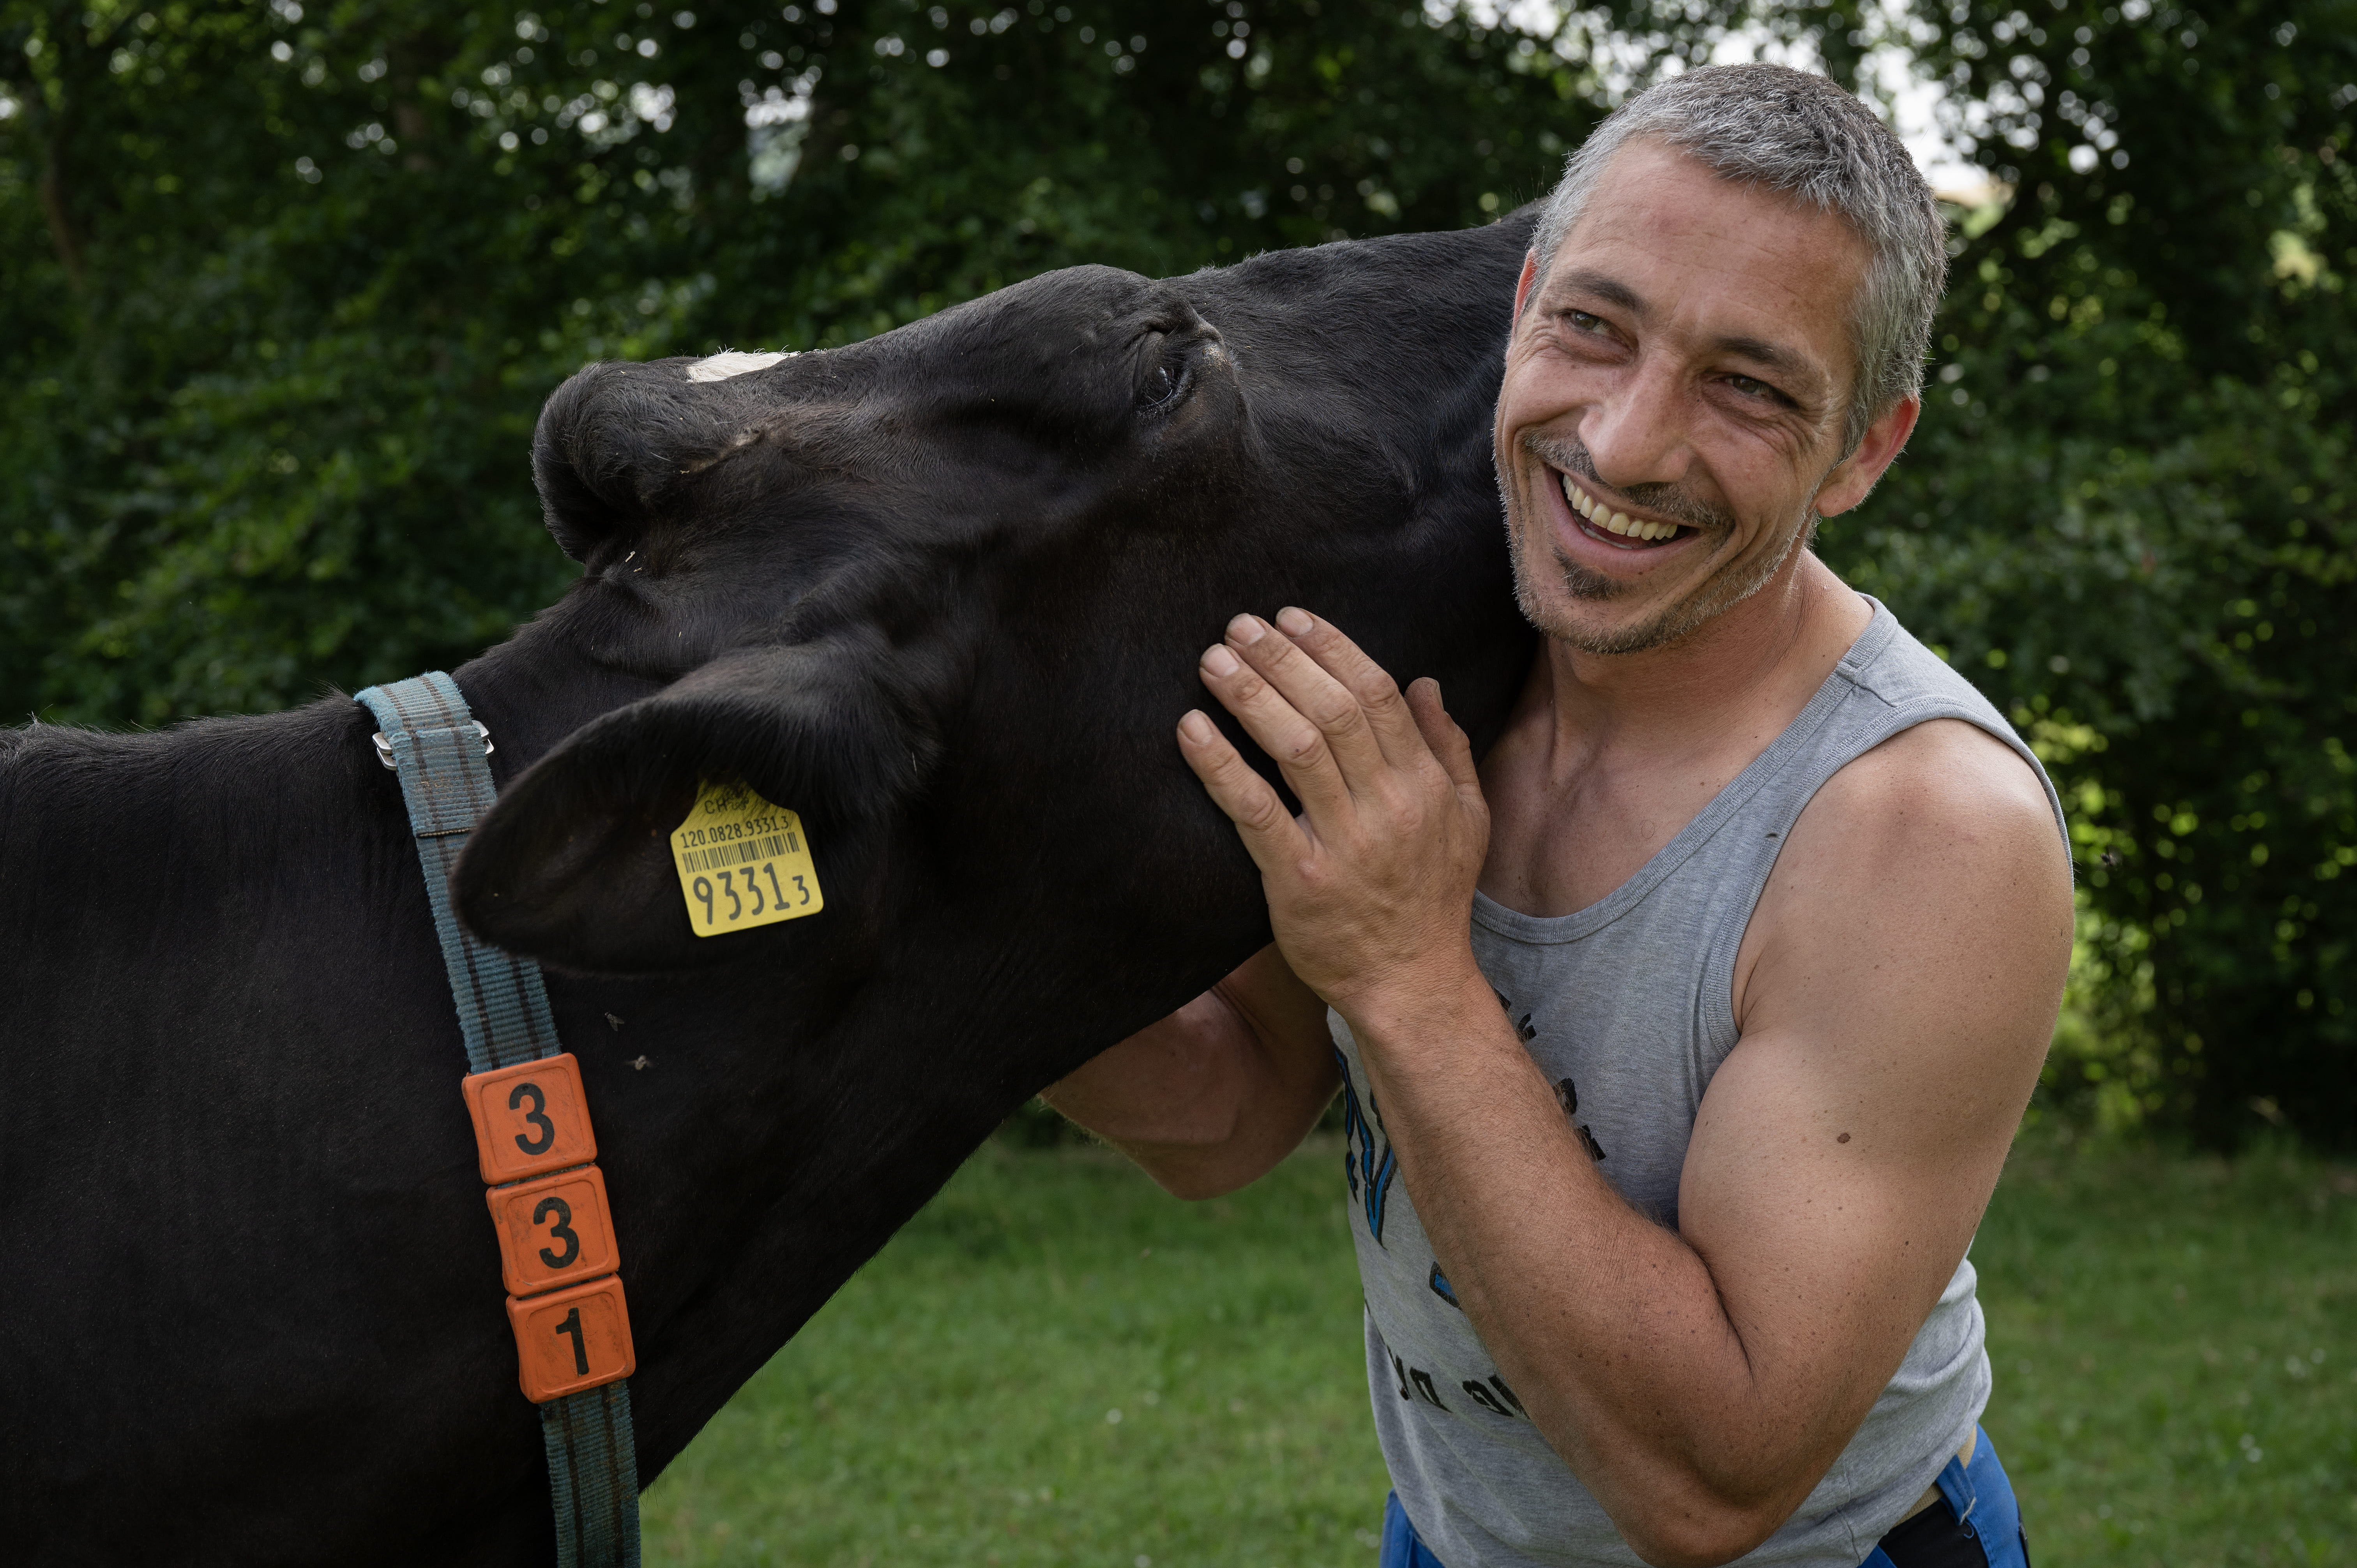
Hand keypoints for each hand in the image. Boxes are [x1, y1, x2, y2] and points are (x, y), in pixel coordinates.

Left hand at [1177, 607, 1490, 1017]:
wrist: (1412, 983)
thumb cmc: (1433, 898)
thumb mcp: (1466, 819)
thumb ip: (1448, 748)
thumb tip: (1425, 683)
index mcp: (1423, 785)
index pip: (1376, 695)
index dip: (1331, 648)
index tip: (1291, 618)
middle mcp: (1387, 807)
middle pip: (1332, 711)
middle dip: (1282, 659)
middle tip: (1239, 626)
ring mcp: (1343, 845)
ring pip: (1295, 749)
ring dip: (1251, 697)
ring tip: (1214, 661)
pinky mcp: (1298, 881)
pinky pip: (1255, 811)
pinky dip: (1221, 765)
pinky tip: (1191, 730)